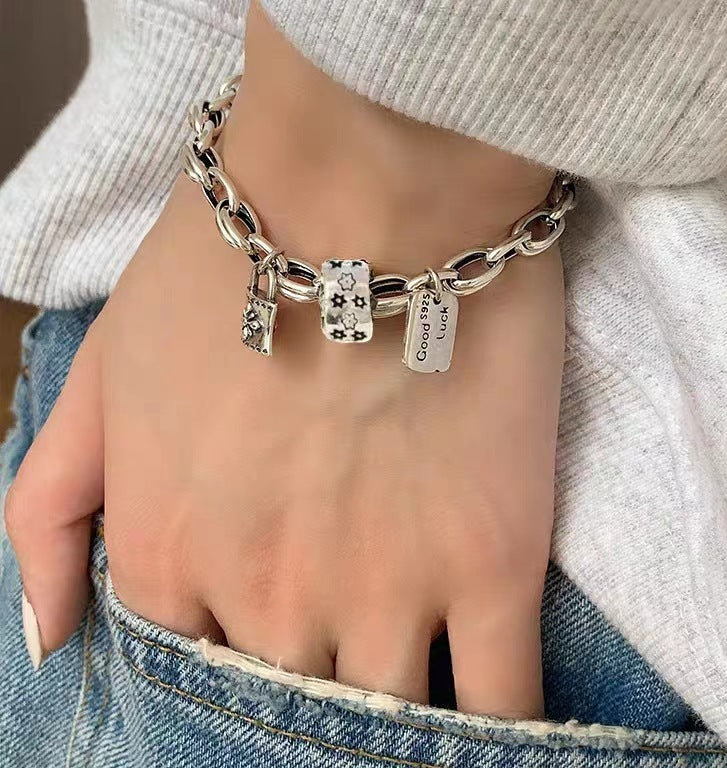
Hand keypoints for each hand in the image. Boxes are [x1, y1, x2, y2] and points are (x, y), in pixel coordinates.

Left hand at [5, 2, 563, 719]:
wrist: (367, 189)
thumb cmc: (233, 261)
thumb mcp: (104, 367)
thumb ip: (50, 508)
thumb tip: (48, 638)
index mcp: (170, 552)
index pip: (188, 669)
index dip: (232, 656)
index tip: (272, 630)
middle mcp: (268, 596)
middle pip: (288, 702)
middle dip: (311, 688)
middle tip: (345, 633)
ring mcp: (386, 591)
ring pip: (388, 720)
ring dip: (396, 718)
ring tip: (413, 674)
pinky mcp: (492, 564)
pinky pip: (501, 702)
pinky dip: (503, 732)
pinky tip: (496, 725)